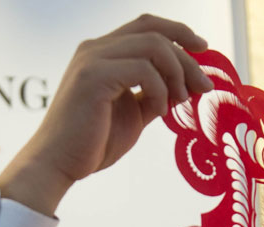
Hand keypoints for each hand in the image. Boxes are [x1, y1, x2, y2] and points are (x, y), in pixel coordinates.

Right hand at [0, 14, 212, 215]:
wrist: (59, 164)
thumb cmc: (92, 143)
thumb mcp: (133, 114)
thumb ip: (153, 96)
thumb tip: (183, 88)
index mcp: (102, 52)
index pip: (147, 26)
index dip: (178, 32)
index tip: (203, 51)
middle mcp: (95, 48)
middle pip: (155, 31)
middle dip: (187, 56)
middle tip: (204, 86)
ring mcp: (93, 59)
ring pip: (153, 46)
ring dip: (177, 73)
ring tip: (181, 102)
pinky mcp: (93, 76)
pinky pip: (143, 70)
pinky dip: (160, 90)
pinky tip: (160, 111)